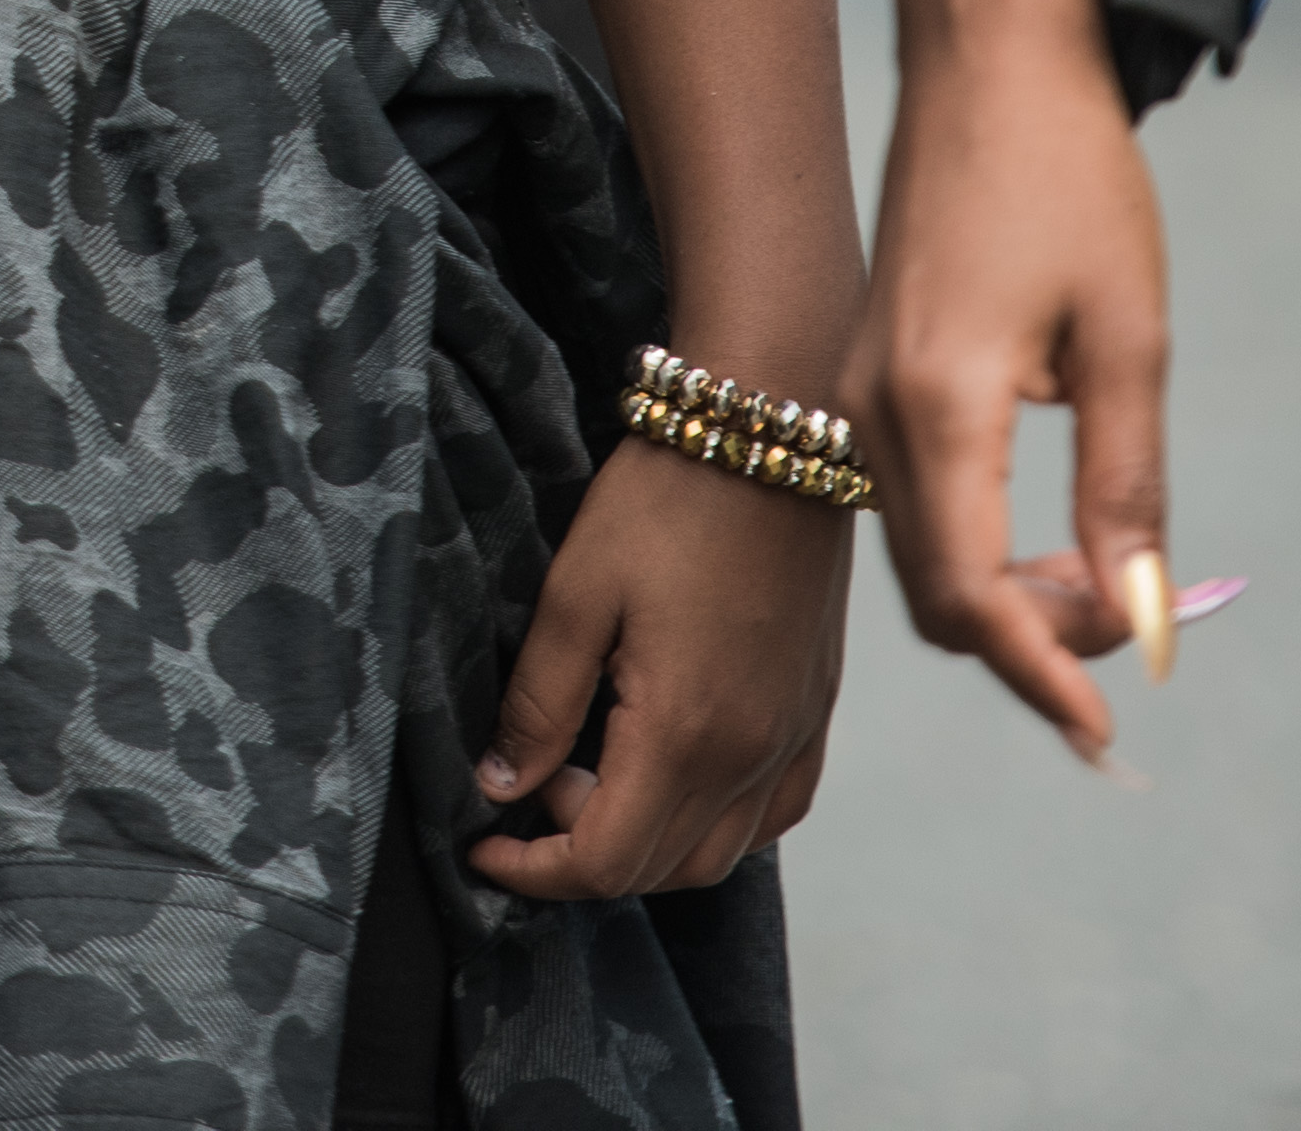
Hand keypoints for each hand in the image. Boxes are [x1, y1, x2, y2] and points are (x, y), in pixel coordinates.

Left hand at [464, 437, 845, 900]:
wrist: (772, 430)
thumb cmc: (667, 499)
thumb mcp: (575, 594)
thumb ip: (538, 703)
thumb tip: (501, 785)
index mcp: (686, 734)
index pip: (606, 862)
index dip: (535, 871)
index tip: (484, 845)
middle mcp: (752, 755)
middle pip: (662, 869)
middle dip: (581, 857)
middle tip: (529, 790)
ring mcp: (794, 737)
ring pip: (719, 852)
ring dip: (647, 846)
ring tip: (588, 777)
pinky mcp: (816, 711)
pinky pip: (771, 812)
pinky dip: (715, 823)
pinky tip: (668, 774)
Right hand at [865, 0, 1177, 761]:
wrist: (986, 63)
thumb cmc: (1070, 181)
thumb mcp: (1129, 339)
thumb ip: (1127, 489)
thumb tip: (1144, 616)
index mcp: (937, 406)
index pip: (973, 600)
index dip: (1045, 680)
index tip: (1109, 736)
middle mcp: (870, 412)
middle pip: (937, 599)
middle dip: (1035, 645)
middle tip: (1137, 627)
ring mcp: (853, 395)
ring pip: (919, 561)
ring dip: (1005, 601)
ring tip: (1104, 580)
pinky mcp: (862, 377)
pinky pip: (908, 506)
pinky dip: (975, 549)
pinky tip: (1047, 531)